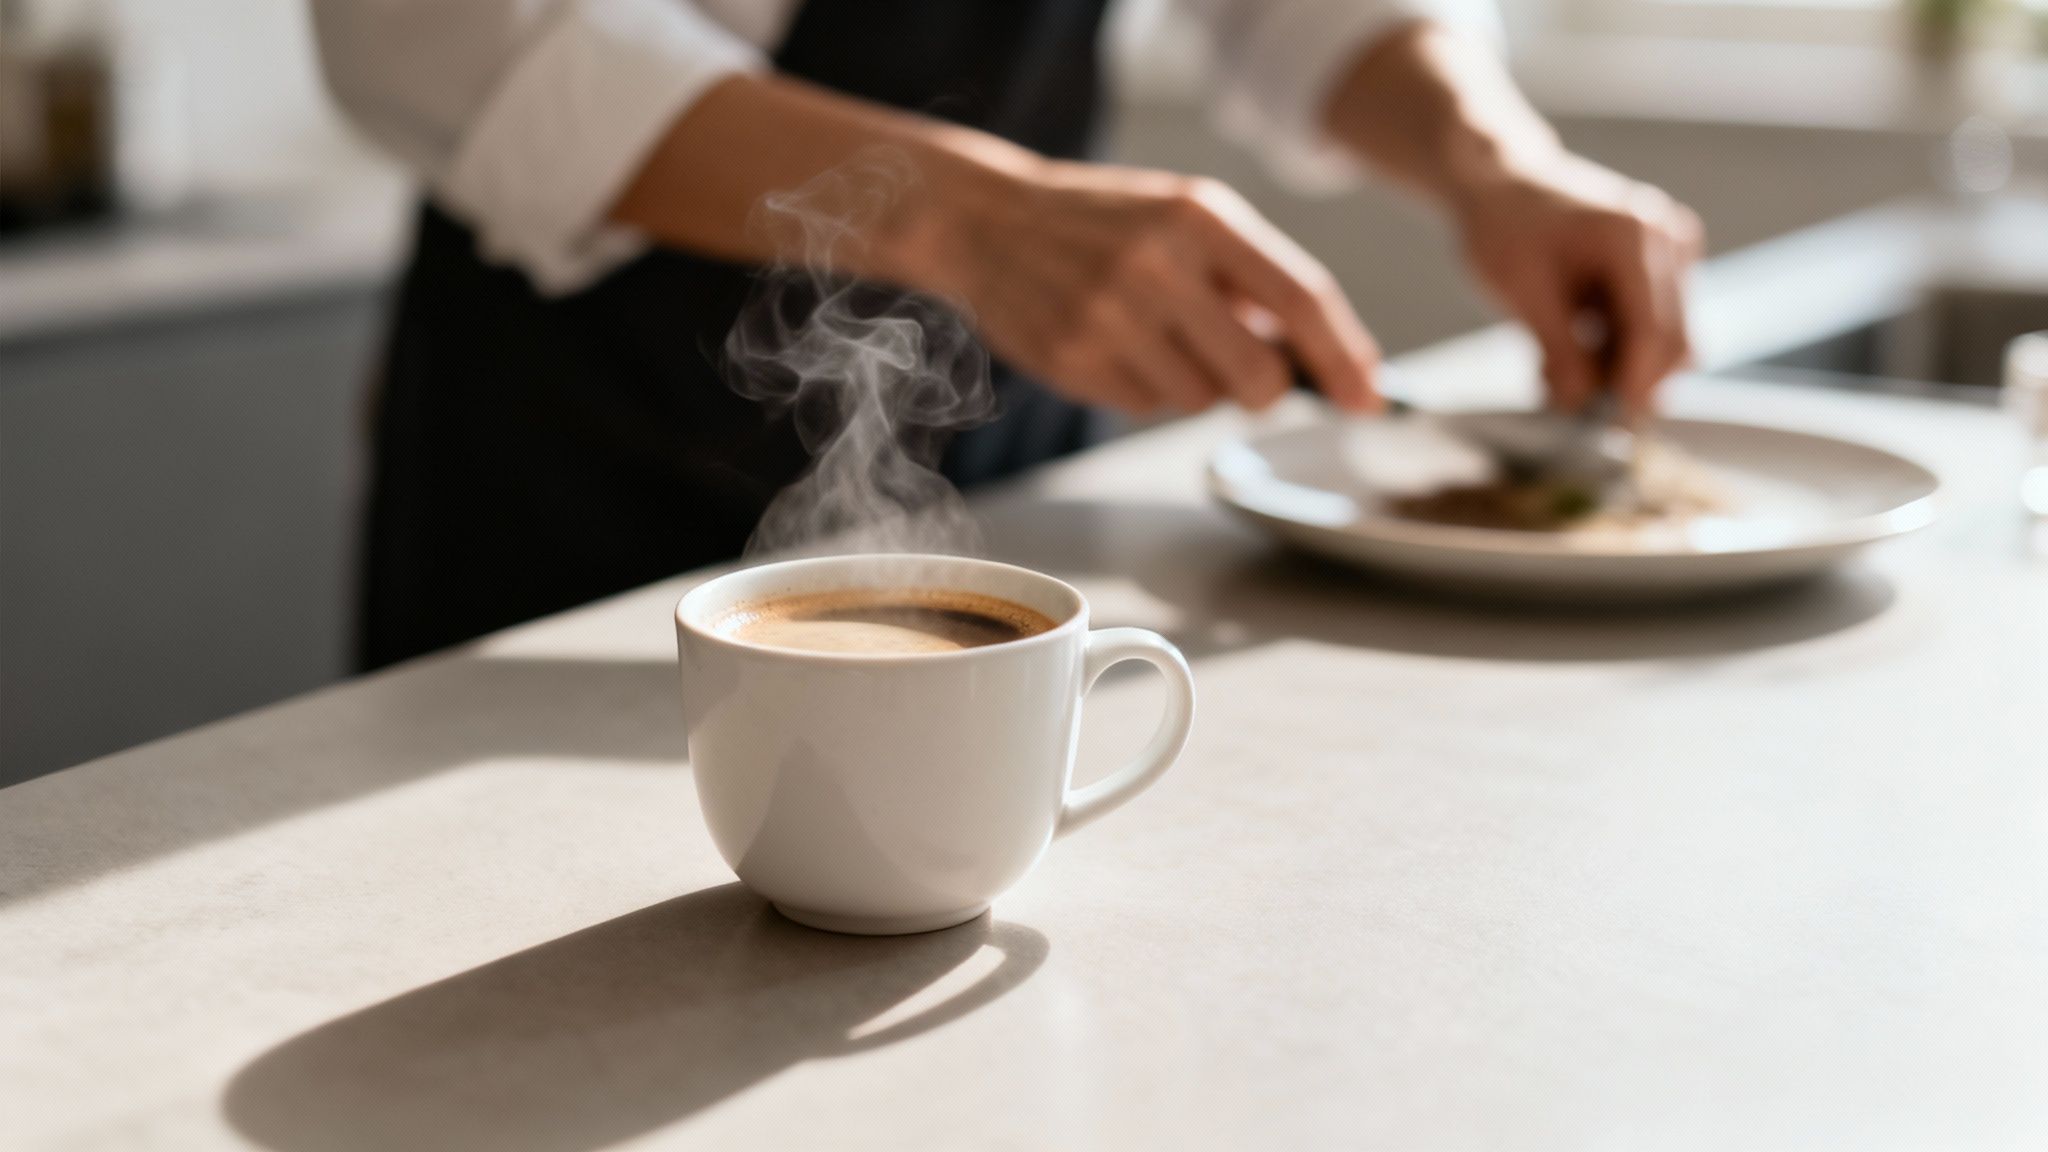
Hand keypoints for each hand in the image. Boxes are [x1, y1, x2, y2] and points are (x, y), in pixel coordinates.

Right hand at [900, 156, 1381, 415]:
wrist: (986, 219)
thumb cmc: (1104, 221)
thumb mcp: (1184, 215)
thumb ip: (1250, 277)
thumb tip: (1322, 358)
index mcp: (1199, 217)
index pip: (1300, 298)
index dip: (1344, 357)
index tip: (1369, 399)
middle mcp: (1157, 265)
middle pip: (1257, 375)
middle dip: (1263, 388)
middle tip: (1243, 371)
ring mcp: (1110, 317)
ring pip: (1200, 401)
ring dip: (1195, 384)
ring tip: (1154, 335)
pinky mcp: (1073, 360)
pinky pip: (1145, 408)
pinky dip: (1144, 388)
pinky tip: (1114, 345)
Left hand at [1452, 153, 1703, 417]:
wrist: (1502, 184)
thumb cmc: (1504, 229)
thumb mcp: (1521, 293)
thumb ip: (1558, 349)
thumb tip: (1580, 403)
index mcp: (1635, 237)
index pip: (1654, 331)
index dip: (1636, 383)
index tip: (1613, 424)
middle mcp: (1668, 238)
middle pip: (1673, 340)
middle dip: (1625, 380)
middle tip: (1564, 398)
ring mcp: (1672, 250)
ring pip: (1666, 339)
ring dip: (1614, 366)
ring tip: (1550, 368)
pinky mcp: (1665, 266)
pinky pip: (1652, 325)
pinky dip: (1613, 347)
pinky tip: (1566, 347)